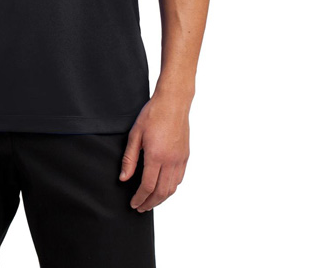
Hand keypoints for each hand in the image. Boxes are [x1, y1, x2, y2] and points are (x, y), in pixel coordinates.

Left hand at [119, 93, 189, 211]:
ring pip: (172, 188)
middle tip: (141, 208)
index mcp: (156, 156)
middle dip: (150, 203)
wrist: (173, 102)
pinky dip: (171, 188)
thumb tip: (124, 178)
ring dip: (161, 198)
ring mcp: (180, 159)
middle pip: (161, 192)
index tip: (133, 204)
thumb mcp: (135, 134)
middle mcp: (170, 161)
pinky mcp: (185, 156)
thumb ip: (129, 158)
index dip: (140, 198)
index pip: (148, 186)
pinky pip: (179, 178)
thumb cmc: (153, 114)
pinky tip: (163, 188)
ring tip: (151, 201)